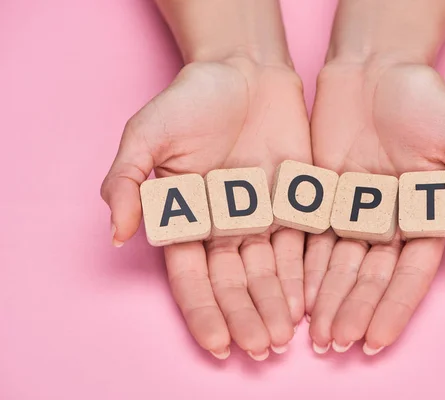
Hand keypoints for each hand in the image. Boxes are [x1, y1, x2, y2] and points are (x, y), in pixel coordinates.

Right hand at [101, 56, 310, 359]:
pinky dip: (305, 273)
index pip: (194, 277)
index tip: (220, 344)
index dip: (205, 311)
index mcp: (188, 218)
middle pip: (236, 282)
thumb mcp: (146, 135)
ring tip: (286, 337)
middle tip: (261, 350)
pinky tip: (311, 301)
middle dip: (247, 317)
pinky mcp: (296, 201)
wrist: (244, 70)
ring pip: (270, 271)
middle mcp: (225, 225)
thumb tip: (119, 233)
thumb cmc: (191, 99)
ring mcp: (263, 216)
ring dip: (277, 306)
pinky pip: (302, 244)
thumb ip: (128, 181)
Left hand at [305, 60, 444, 354]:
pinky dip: (302, 266)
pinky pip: (309, 237)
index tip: (375, 342)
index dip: (392, 309)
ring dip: (326, 300)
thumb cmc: (427, 101)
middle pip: (367, 277)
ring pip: (336, 264)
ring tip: (313, 333)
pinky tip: (294, 294)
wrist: (376, 68)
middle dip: (352, 312)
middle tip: (333, 345)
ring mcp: (350, 211)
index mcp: (422, 217)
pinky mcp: (319, 195)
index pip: (407, 274)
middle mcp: (385, 221)